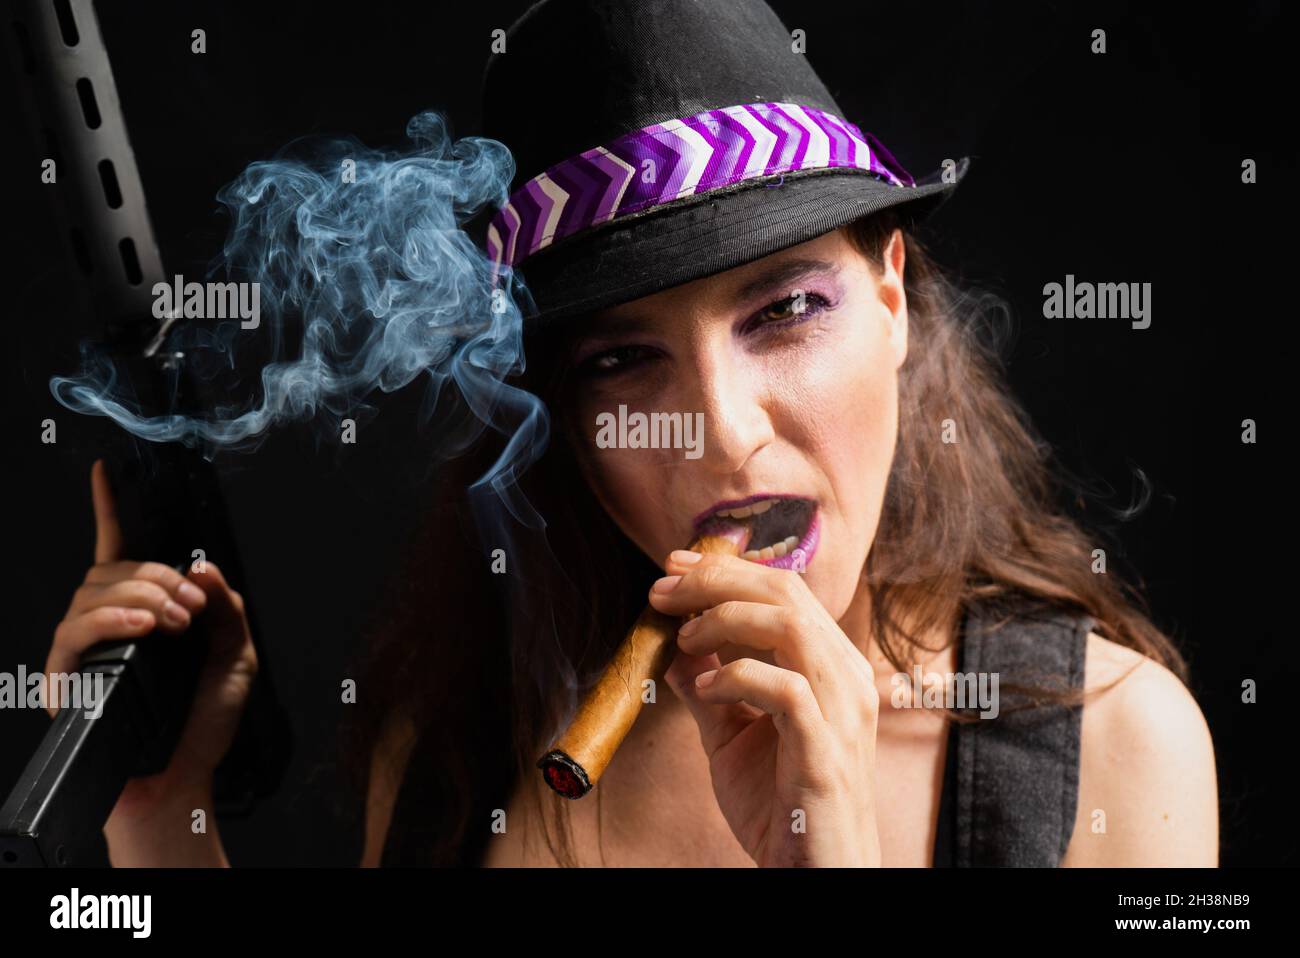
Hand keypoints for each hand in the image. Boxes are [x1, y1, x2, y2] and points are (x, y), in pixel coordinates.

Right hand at [46, 460, 257, 828]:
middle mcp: (110, 623)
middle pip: (115, 568)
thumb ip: (227, 607)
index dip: (109, 508)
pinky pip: (76, 631)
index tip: (104, 471)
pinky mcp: (68, 674)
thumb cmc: (203, 721)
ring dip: (143, 595)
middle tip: (191, 609)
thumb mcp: (237, 656)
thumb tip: (202, 566)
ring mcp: (87, 647)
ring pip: (96, 591)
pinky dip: (111, 618)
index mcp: (146, 611)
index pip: (120, 551)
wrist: (183, 776)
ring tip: (174, 622)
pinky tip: (142, 625)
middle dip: (160, 577)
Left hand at [649, 549, 881, 866]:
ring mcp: (842, 711)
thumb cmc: (780, 805)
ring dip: (724, 619)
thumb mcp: (731, 737)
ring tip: (683, 637)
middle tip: (663, 589)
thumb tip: (673, 650)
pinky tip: (705, 689)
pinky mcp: (826, 749)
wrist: (814, 871)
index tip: (673, 568)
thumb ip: (710, 690)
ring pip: (790, 626)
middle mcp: (844, 676)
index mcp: (829, 665)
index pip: (784, 590)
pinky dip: (736, 676)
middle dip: (716, 580)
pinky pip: (785, 688)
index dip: (725, 570)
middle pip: (785, 592)